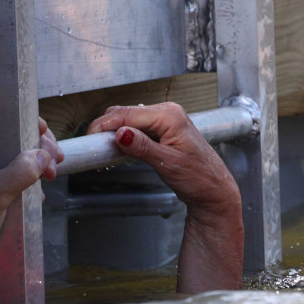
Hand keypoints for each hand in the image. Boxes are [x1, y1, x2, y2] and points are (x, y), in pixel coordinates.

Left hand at [0, 118, 61, 303]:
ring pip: (23, 155)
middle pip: (17, 135)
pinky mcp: (0, 192)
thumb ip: (18, 173)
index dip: (24, 120)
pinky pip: (24, 175)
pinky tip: (41, 190)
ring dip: (43, 161)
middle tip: (54, 159)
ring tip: (52, 175)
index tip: (43, 132)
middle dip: (41, 144)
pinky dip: (37, 178)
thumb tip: (42, 156)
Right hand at [87, 103, 242, 292]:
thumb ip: (142, 147)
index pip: (128, 114)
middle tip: (94, 147)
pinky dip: (125, 136)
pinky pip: (137, 127)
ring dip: (115, 132)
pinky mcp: (163, 130)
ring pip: (130, 119)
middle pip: (126, 113)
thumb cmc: (200, 178)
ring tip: (104, 150)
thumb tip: (120, 133)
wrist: (213, 191)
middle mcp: (168, 113)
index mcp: (171, 116)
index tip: (89, 137)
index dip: (105, 125)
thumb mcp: (168, 164)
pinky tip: (119, 148)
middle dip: (107, 127)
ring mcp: (166, 120)